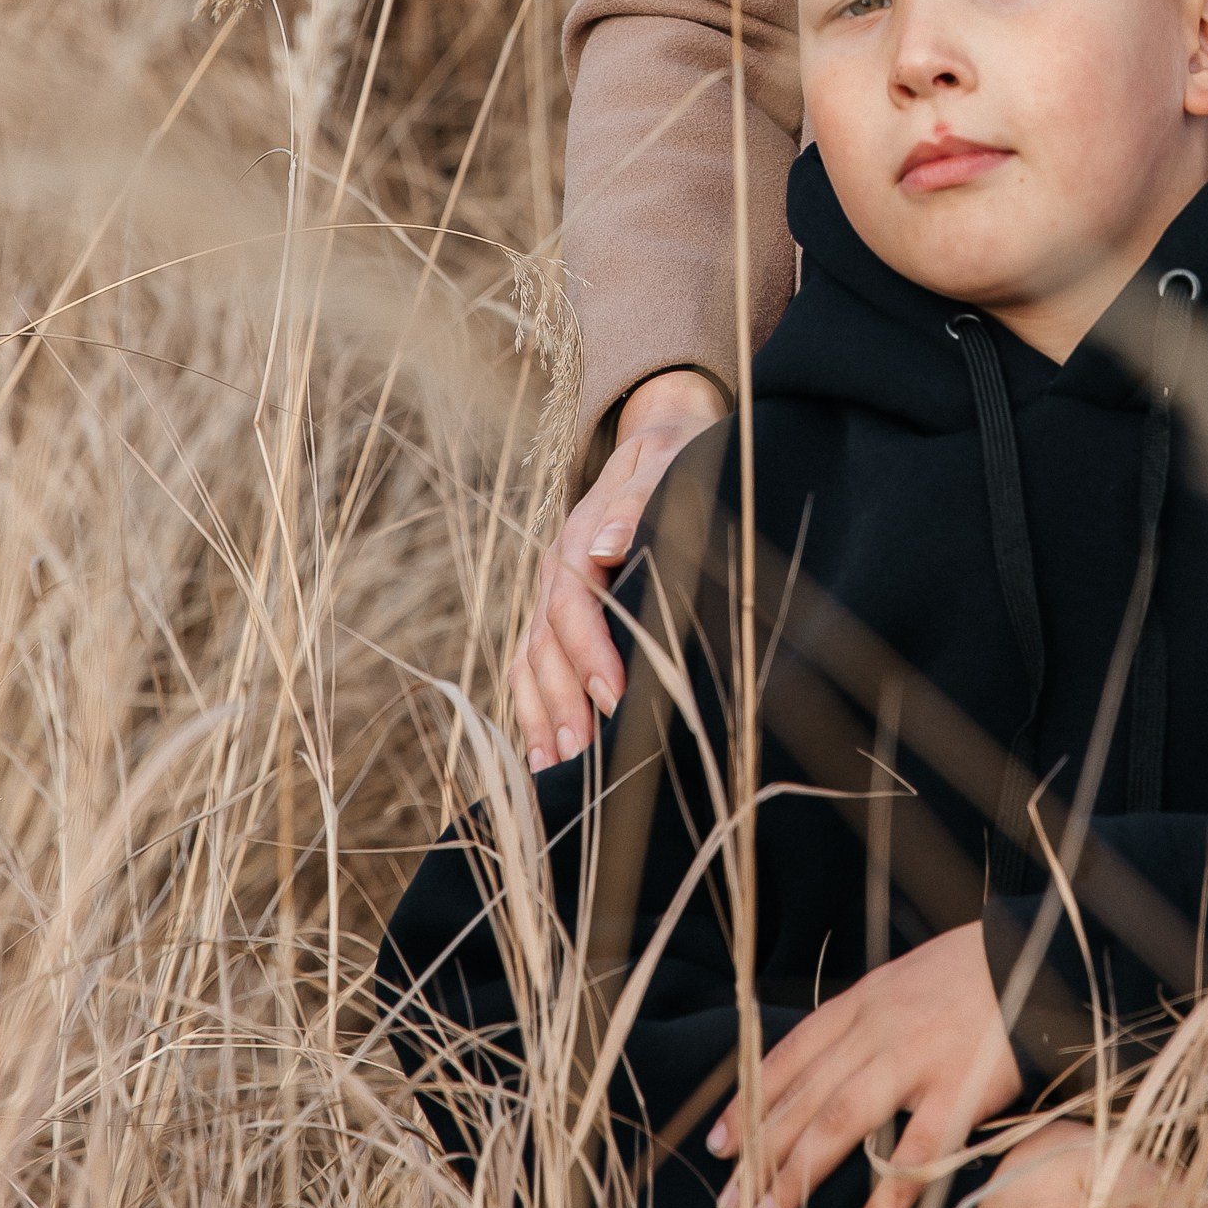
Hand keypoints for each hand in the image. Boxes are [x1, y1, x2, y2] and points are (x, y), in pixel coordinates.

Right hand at [509, 368, 724, 768]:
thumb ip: (640, 498)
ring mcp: (551, 592)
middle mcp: (557, 568)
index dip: (590, 651)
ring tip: (556, 773)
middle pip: (545, 643)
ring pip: (530, 661)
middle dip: (563, 703)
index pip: (574, 601)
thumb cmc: (677, 455)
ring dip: (542, 717)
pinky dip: (532, 711)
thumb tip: (610, 546)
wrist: (663, 435)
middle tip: (585, 759)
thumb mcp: (667, 460)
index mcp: (580, 534)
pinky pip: (530, 666)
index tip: (613, 697)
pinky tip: (543, 757)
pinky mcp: (556, 614)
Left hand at [708, 924, 1023, 1207]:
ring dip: (800, 1172)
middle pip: (804, 1096)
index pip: (790, 1055)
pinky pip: (919, 1146)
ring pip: (841, 1119)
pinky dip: (891, 1190)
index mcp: (862, 1003)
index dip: (750, 1101)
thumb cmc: (971, 976)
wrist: (1038, 955)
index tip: (718, 1144)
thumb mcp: (903, 983)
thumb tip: (822, 1069)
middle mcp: (877, 1029)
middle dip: (760, 1152)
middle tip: (731, 1204)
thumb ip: (864, 1023)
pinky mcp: (961, 1087)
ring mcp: (917, 1057)